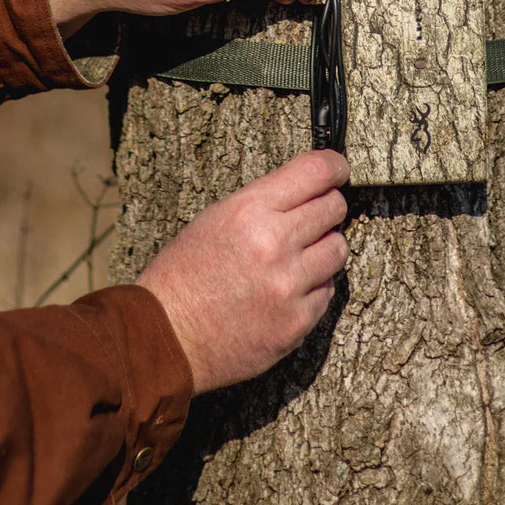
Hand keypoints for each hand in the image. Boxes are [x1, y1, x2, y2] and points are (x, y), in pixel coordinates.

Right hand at [136, 150, 350, 393]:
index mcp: (250, 210)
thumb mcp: (216, 218)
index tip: (339, 170)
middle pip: (334, 208)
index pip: (316, 170)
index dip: (335, 167)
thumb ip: (266, 203)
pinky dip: (313, 288)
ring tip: (296, 258)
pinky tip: (286, 290)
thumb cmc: (185, 273)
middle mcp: (275, 243)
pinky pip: (327, 292)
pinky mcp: (297, 323)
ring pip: (338, 250)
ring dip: (323, 249)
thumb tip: (311, 191)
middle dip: (327, 209)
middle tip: (312, 218)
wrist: (165, 337)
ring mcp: (289, 286)